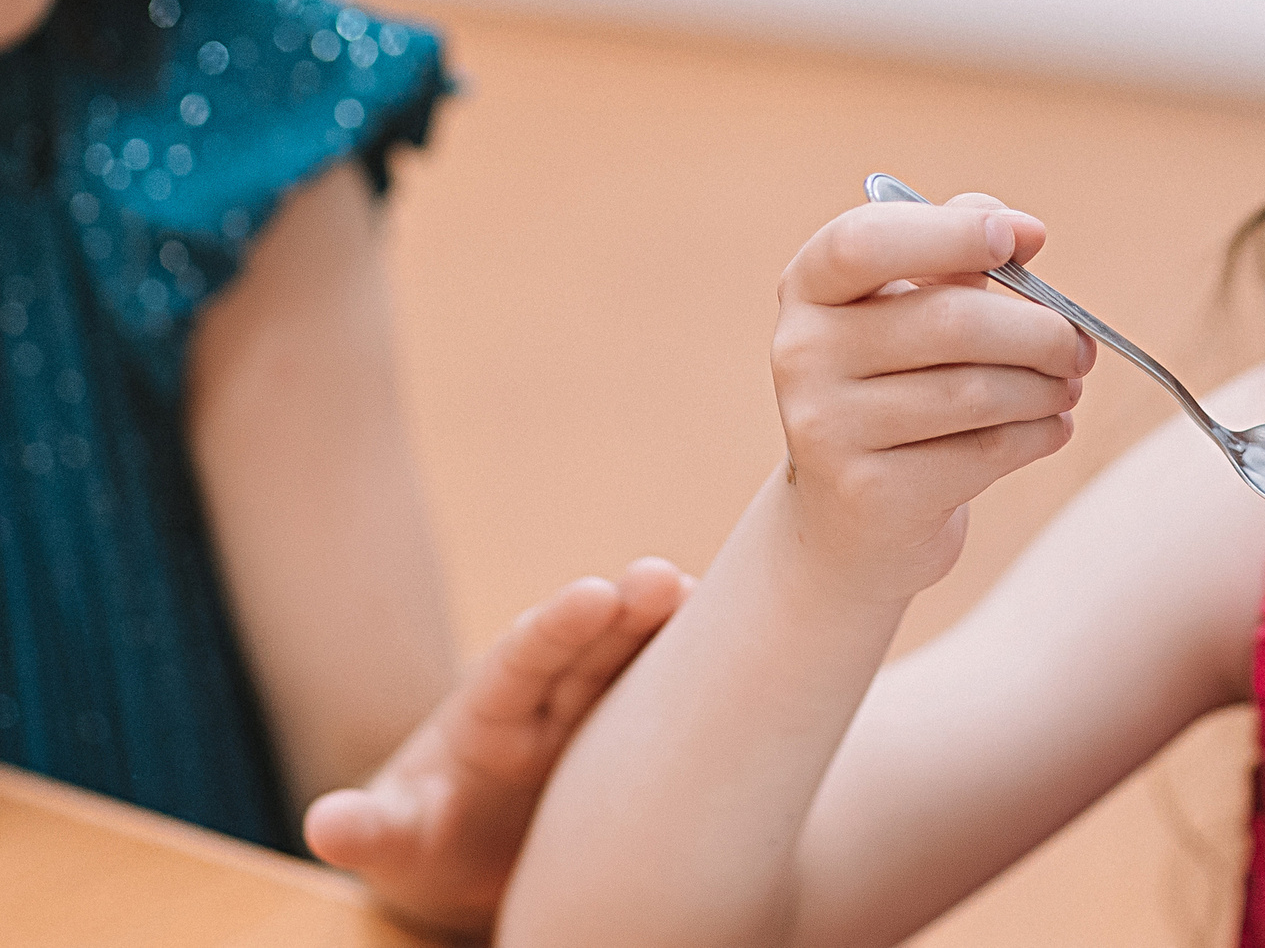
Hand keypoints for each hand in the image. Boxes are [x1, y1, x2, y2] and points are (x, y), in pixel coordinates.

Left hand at [304, 558, 690, 940]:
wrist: (472, 864)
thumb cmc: (427, 846)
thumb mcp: (395, 846)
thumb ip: (369, 831)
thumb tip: (327, 823)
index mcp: (490, 714)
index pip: (524, 659)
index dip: (560, 627)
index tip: (596, 593)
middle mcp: (550, 699)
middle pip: (592, 646)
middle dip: (628, 611)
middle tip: (670, 579)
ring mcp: (598, 714)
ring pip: (639, 663)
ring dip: (676, 632)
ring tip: (722, 596)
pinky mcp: (638, 739)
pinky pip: (676, 698)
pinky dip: (709, 675)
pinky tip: (759, 652)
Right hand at [770, 191, 1091, 596]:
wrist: (856, 515)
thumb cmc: (900, 382)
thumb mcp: (912, 305)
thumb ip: (959, 251)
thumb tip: (1026, 232)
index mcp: (810, 287)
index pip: (864, 241)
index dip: (952, 232)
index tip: (1026, 237)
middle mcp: (802, 352)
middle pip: (950, 322)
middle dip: (1040, 331)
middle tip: (1079, 346)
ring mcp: (826, 428)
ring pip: (976, 392)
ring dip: (1045, 388)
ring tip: (1066, 386)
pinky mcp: (868, 494)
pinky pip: (984, 452)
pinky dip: (1038, 435)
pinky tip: (1049, 428)